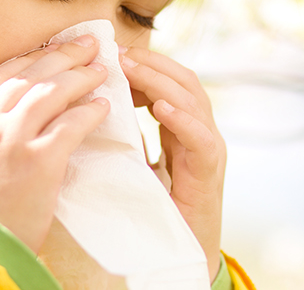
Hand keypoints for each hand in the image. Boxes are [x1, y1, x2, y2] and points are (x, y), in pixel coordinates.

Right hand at [0, 36, 109, 252]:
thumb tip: (11, 109)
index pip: (1, 74)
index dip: (32, 57)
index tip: (53, 47)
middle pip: (30, 74)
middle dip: (62, 55)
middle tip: (88, 45)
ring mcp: (10, 139)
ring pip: (52, 92)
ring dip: (80, 76)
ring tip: (101, 71)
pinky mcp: (38, 162)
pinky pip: (71, 125)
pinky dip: (90, 112)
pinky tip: (103, 107)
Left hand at [120, 47, 225, 282]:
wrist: (181, 250)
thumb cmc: (157, 205)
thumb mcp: (137, 161)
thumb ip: (127, 136)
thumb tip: (93, 109)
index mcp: (182, 126)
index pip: (170, 81)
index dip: (146, 64)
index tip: (114, 55)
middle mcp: (200, 130)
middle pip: (184, 81)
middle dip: (152, 63)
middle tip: (119, 54)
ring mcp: (209, 148)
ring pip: (194, 101)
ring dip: (161, 82)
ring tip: (132, 70)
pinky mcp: (209, 172)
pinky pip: (201, 139)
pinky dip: (182, 119)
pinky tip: (161, 109)